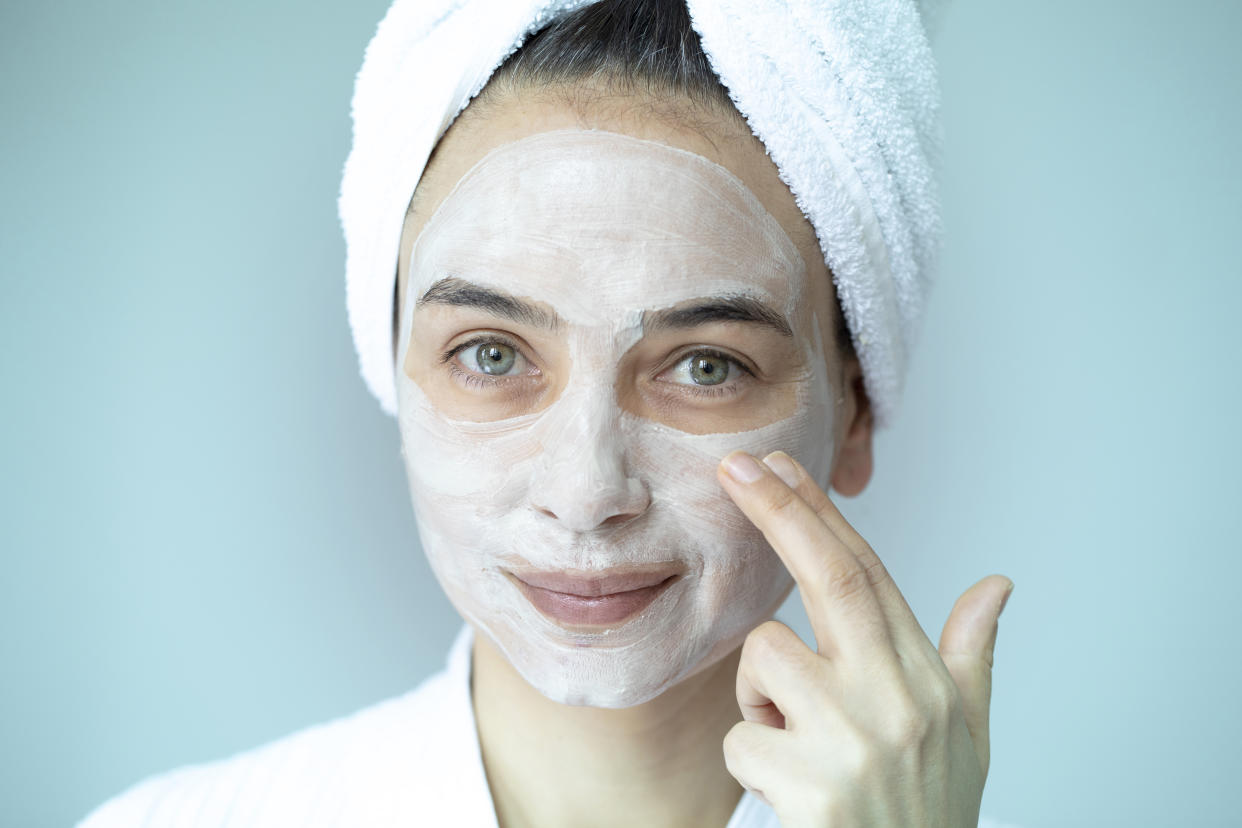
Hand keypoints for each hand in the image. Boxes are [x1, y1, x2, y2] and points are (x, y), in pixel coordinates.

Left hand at [716, 450, 1012, 827]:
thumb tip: (997, 584)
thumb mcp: (970, 733)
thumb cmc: (931, 810)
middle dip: (780, 511)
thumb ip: (973, 654)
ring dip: (758, 691)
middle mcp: (896, 698)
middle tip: (734, 465)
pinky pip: (740, 737)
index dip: (822, 513)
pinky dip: (751, 757)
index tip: (780, 468)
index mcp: (926, 678)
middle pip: (831, 575)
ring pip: (764, 657)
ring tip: (796, 740)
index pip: (869, 573)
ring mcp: (854, 739)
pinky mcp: (813, 784)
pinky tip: (789, 788)